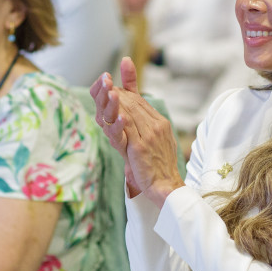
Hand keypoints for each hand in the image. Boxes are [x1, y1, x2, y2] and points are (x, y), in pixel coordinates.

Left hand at [90, 57, 182, 203]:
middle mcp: (157, 126)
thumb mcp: (157, 141)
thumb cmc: (159, 166)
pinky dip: (119, 119)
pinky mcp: (140, 147)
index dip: (127, 92)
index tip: (114, 86)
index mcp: (161, 123)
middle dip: (119, 93)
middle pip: (134, 103)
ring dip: (117, 100)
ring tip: (106, 90)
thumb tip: (131, 116)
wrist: (166, 186)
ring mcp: (149, 136)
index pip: (142, 101)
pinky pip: (127, 129)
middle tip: (104, 84)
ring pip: (130, 112)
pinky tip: (112, 111)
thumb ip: (146, 126)